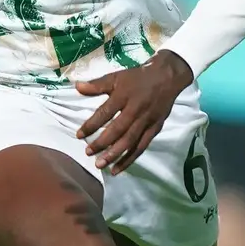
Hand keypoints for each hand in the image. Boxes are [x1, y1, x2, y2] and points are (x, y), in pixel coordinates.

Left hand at [75, 51, 192, 173]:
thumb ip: (97, 85)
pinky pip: (142, 146)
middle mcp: (136, 110)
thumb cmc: (138, 78)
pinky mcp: (155, 129)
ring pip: (130, 141)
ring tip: (101, 165)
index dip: (92, 124)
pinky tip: (118, 168)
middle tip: (88, 153)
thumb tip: (77, 87)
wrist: (167, 77)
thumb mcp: (117, 77)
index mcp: (124, 96)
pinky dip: (130, 158)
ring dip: (115, 155)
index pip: (105, 113)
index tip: (79, 135)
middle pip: (118, 130)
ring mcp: (147, 121)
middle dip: (102, 143)